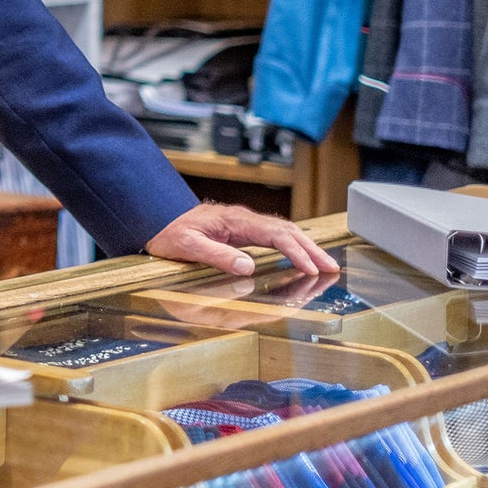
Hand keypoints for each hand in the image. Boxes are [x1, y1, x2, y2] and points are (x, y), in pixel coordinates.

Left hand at [146, 203, 337, 277]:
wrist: (156, 218)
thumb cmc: (170, 233)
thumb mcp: (187, 246)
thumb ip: (216, 255)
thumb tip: (247, 266)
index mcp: (234, 221)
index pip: (274, 234)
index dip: (295, 251)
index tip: (311, 268)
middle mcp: (243, 220)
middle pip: (286, 231)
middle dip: (311, 249)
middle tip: (332, 268)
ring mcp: (244, 224)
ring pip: (283, 232)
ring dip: (305, 247)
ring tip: (325, 265)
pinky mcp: (241, 231)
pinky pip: (273, 237)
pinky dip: (292, 246)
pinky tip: (301, 257)